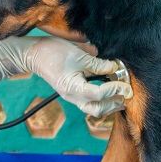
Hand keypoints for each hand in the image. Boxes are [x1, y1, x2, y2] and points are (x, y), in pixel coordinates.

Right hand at [0, 37, 132, 116]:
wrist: (34, 54)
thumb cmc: (53, 52)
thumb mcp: (78, 54)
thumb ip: (97, 63)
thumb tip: (114, 68)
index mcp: (72, 87)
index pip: (98, 94)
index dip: (114, 89)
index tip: (124, 82)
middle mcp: (72, 96)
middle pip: (97, 109)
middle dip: (114, 103)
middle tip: (127, 93)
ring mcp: (71, 96)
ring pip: (93, 110)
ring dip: (109, 105)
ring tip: (121, 95)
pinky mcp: (72, 92)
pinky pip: (89, 103)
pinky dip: (102, 101)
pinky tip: (110, 93)